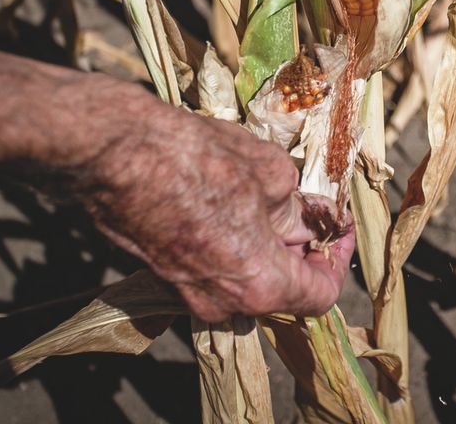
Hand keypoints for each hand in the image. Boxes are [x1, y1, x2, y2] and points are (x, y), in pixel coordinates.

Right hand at [78, 90, 354, 320]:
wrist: (113, 153)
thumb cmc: (195, 158)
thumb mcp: (270, 171)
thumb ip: (297, 203)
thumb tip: (305, 211)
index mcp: (261, 285)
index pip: (320, 295)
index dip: (340, 256)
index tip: (341, 222)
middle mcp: (226, 303)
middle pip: (282, 286)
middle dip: (302, 245)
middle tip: (310, 203)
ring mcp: (190, 293)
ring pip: (246, 276)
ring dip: (265, 242)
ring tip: (272, 195)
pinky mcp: (165, 273)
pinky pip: (213, 267)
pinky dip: (232, 241)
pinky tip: (233, 199)